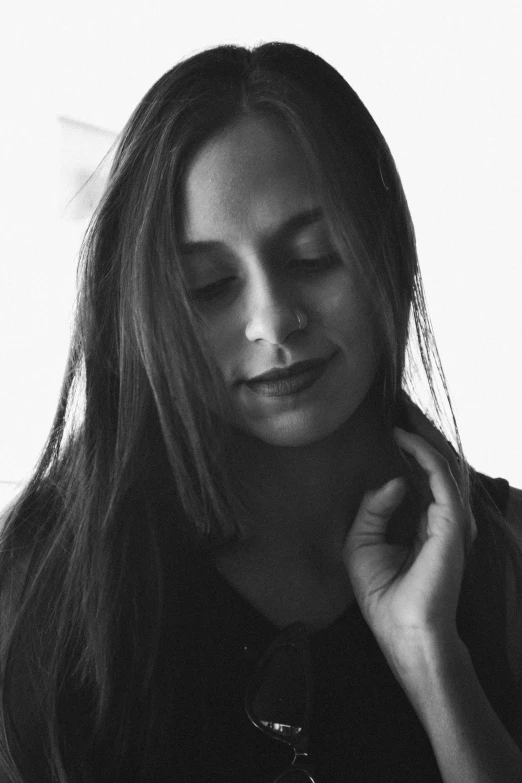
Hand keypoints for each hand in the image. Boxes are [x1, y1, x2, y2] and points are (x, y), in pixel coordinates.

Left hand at [343, 427, 476, 664]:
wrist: (403, 630)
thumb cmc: (383, 594)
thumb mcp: (363, 544)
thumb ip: (374, 509)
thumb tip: (395, 480)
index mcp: (421, 526)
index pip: (419, 479)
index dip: (408, 451)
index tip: (391, 426)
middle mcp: (438, 519)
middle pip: (433, 466)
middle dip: (419, 435)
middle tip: (401, 406)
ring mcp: (449, 520)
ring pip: (441, 465)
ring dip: (423, 436)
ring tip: (404, 411)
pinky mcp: (451, 523)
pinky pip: (440, 477)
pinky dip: (424, 454)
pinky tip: (404, 439)